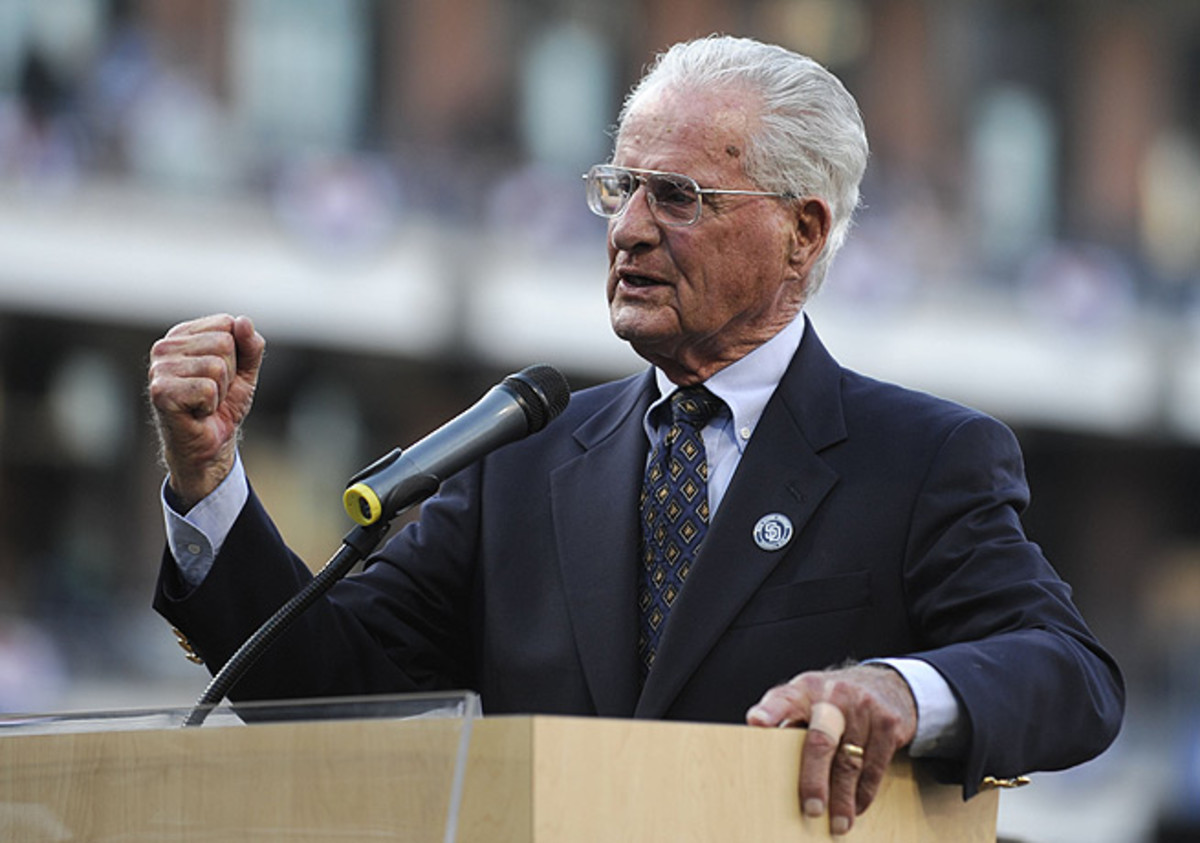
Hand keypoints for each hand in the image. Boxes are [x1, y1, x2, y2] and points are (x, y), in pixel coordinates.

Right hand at [148, 314, 264, 507]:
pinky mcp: (160, 392)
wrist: (210, 444)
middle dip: (229, 374)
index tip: (223, 374)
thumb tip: (243, 321)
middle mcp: (165, 347)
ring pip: (216, 367)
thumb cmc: (224, 405)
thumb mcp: (246, 371)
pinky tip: (197, 412)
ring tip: (205, 402)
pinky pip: (208, 389)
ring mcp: (159, 369)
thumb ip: (251, 345)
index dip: (237, 353)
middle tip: (214, 392)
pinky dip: (211, 405)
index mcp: (183, 335)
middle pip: (223, 343)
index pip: (227, 323)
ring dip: (220, 392)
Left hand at [746, 664, 916, 835]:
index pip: (783, 698)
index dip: (770, 710)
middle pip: (820, 740)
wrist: (886, 684)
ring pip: (850, 762)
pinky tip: (857, 806)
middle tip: (811, 809)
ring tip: (837, 822)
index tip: (757, 722)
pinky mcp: (888, 724)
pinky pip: (875, 766)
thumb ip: (788, 722)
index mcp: (805, 690)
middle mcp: (834, 694)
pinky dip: (864, 792)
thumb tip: (767, 754)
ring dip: (844, 798)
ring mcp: (864, 708)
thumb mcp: (808, 699)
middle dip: (815, 779)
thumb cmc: (834, 700)